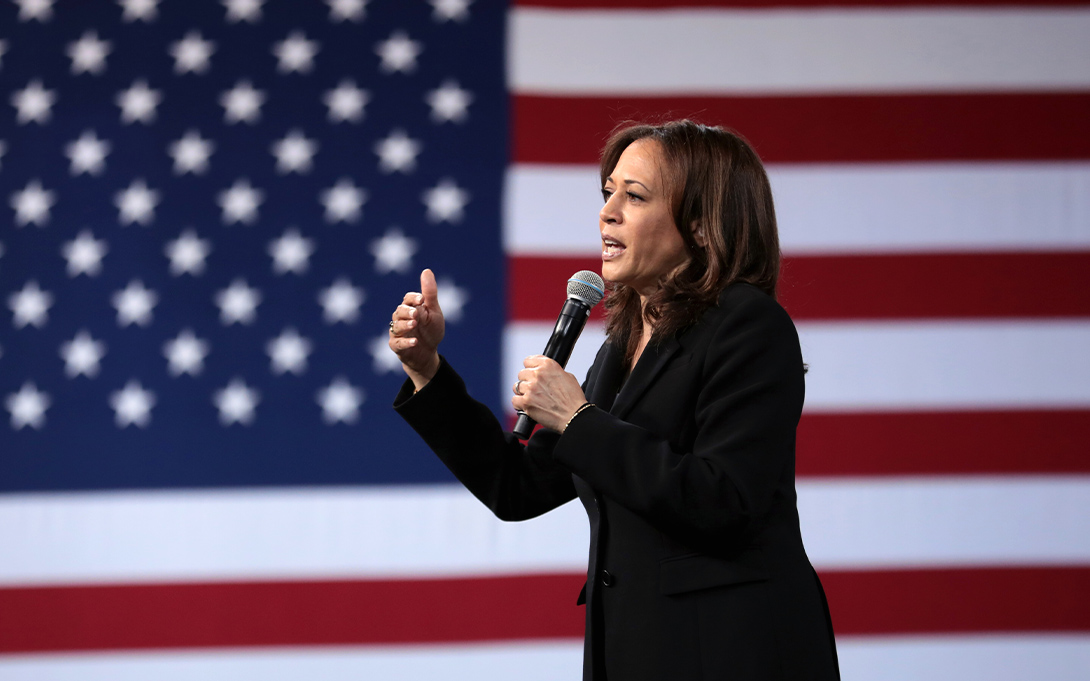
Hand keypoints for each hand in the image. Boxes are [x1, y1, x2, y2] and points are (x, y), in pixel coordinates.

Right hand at [389, 269, 444, 390]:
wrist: (428, 353)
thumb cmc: (430, 330)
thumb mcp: (433, 311)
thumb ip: (430, 293)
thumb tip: (426, 270)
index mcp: (411, 308)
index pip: (408, 299)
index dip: (413, 298)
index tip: (422, 299)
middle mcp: (401, 319)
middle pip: (399, 311)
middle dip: (407, 311)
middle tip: (416, 313)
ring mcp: (398, 332)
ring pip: (396, 326)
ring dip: (405, 325)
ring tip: (415, 323)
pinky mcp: (397, 346)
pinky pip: (397, 343)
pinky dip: (406, 342)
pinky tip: (415, 341)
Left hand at [512, 356, 587, 432]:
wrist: (574, 415)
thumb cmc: (573, 398)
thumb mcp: (567, 376)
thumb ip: (552, 371)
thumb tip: (544, 372)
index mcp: (548, 365)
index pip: (528, 360)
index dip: (530, 368)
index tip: (532, 372)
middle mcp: (538, 374)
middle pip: (521, 374)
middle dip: (527, 381)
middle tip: (535, 389)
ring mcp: (530, 388)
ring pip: (517, 386)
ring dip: (523, 392)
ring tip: (532, 398)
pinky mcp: (526, 402)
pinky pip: (514, 400)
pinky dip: (519, 403)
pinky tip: (528, 405)